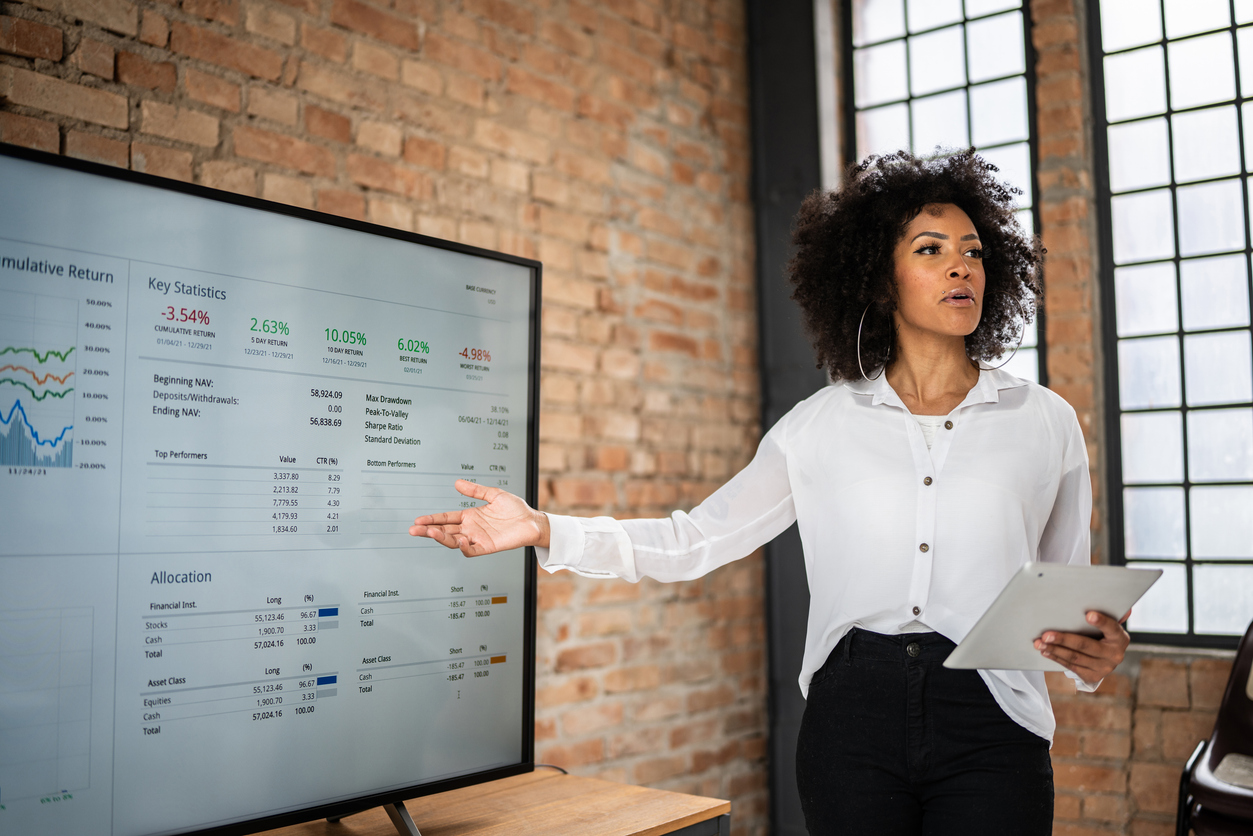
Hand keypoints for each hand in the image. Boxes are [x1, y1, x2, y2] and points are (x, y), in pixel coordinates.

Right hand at [409, 479, 549, 556]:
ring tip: (430, 533)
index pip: (446, 518)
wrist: (532, 521)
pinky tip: (458, 540)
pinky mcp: (487, 547)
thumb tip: (457, 483)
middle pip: (444, 531)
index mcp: (470, 516)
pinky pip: (471, 550)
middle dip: (428, 531)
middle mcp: (471, 528)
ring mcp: (477, 538)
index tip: (419, 520)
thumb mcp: (494, 494)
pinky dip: (463, 547)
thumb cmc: (516, 509)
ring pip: (453, 541)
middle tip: (414, 530)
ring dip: (441, 538)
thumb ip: (475, 490)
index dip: (432, 519)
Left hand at [1034, 609, 1131, 684]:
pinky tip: (1045, 651)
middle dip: (1063, 639)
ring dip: (1054, 649)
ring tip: (1039, 643)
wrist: (1105, 658)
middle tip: (1046, 634)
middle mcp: (1114, 655)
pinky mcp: (1092, 676)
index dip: (1101, 621)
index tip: (1088, 614)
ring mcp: (1104, 668)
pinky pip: (1071, 666)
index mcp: (1120, 638)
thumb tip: (1113, 599)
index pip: (1111, 628)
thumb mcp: (1107, 625)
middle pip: (1086, 645)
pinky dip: (1056, 657)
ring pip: (1075, 658)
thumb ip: (1107, 614)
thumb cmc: (1102, 634)